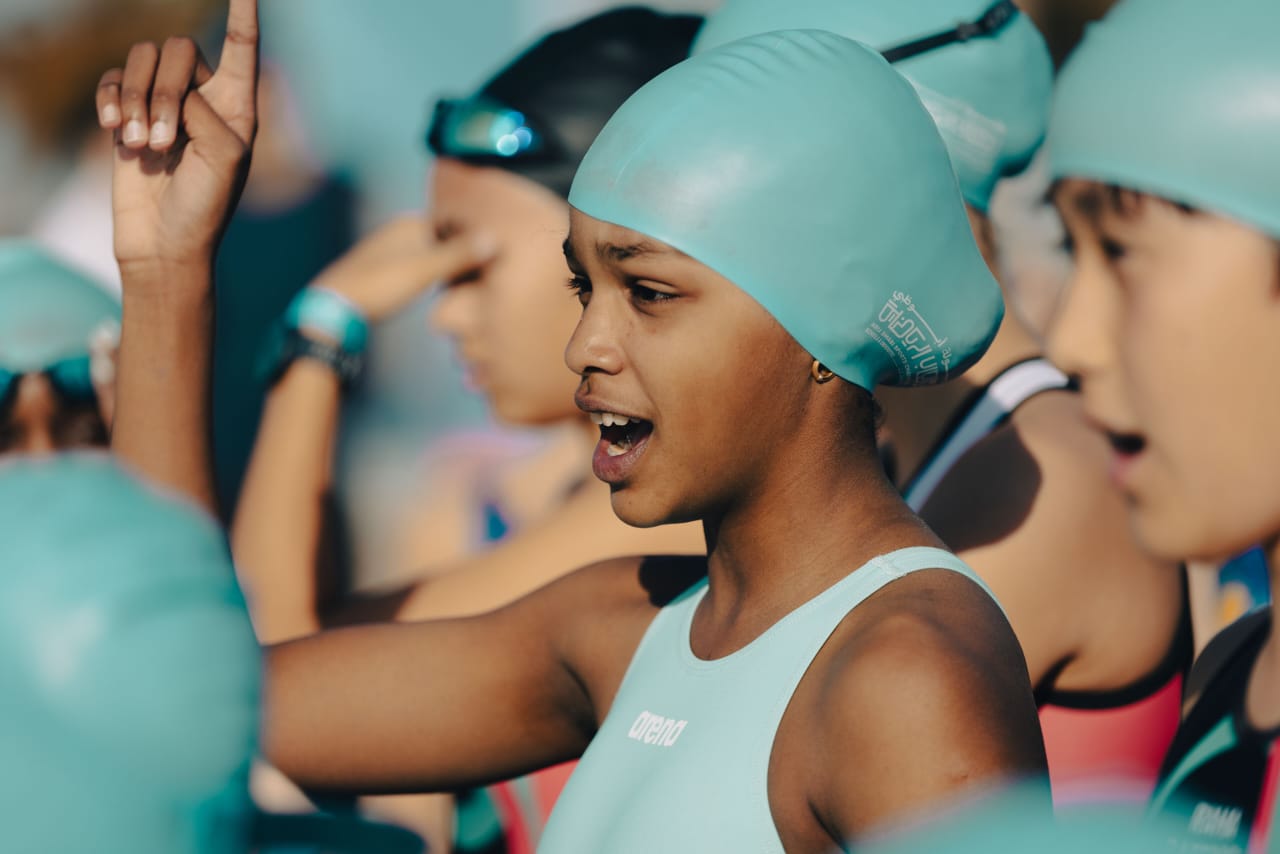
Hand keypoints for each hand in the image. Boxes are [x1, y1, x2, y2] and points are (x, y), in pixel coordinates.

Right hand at [98, 0, 258, 276]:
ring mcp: (163, 103)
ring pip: (140, 58)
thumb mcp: (223, 157)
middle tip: (161, 141)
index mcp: (238, 105)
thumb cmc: (205, 206)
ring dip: (135, 98)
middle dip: (162, 90)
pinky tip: (114, 129)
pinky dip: (110, 100)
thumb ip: (204, 110)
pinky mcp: (128, 113)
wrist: (165, 243)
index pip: (242, 47)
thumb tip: (172, 88)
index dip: (243, 14)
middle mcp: (203, 97)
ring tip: (140, 145)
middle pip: (176, 48)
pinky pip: (112, 78)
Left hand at [310, 215, 497, 321]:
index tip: (497, 251)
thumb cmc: (379, 284)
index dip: (476, 235)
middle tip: (489, 270)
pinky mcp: (385, 271)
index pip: (454, 222)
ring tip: (471, 281)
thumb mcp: (425, 269)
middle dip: (464, 253)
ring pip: (432, 255)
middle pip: (444, 239)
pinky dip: (434, 277)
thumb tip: (495, 239)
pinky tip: (442, 290)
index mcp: (410, 223)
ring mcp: (391, 251)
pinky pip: (420, 269)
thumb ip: (460, 254)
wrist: (334, 308)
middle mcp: (400, 231)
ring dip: (449, 267)